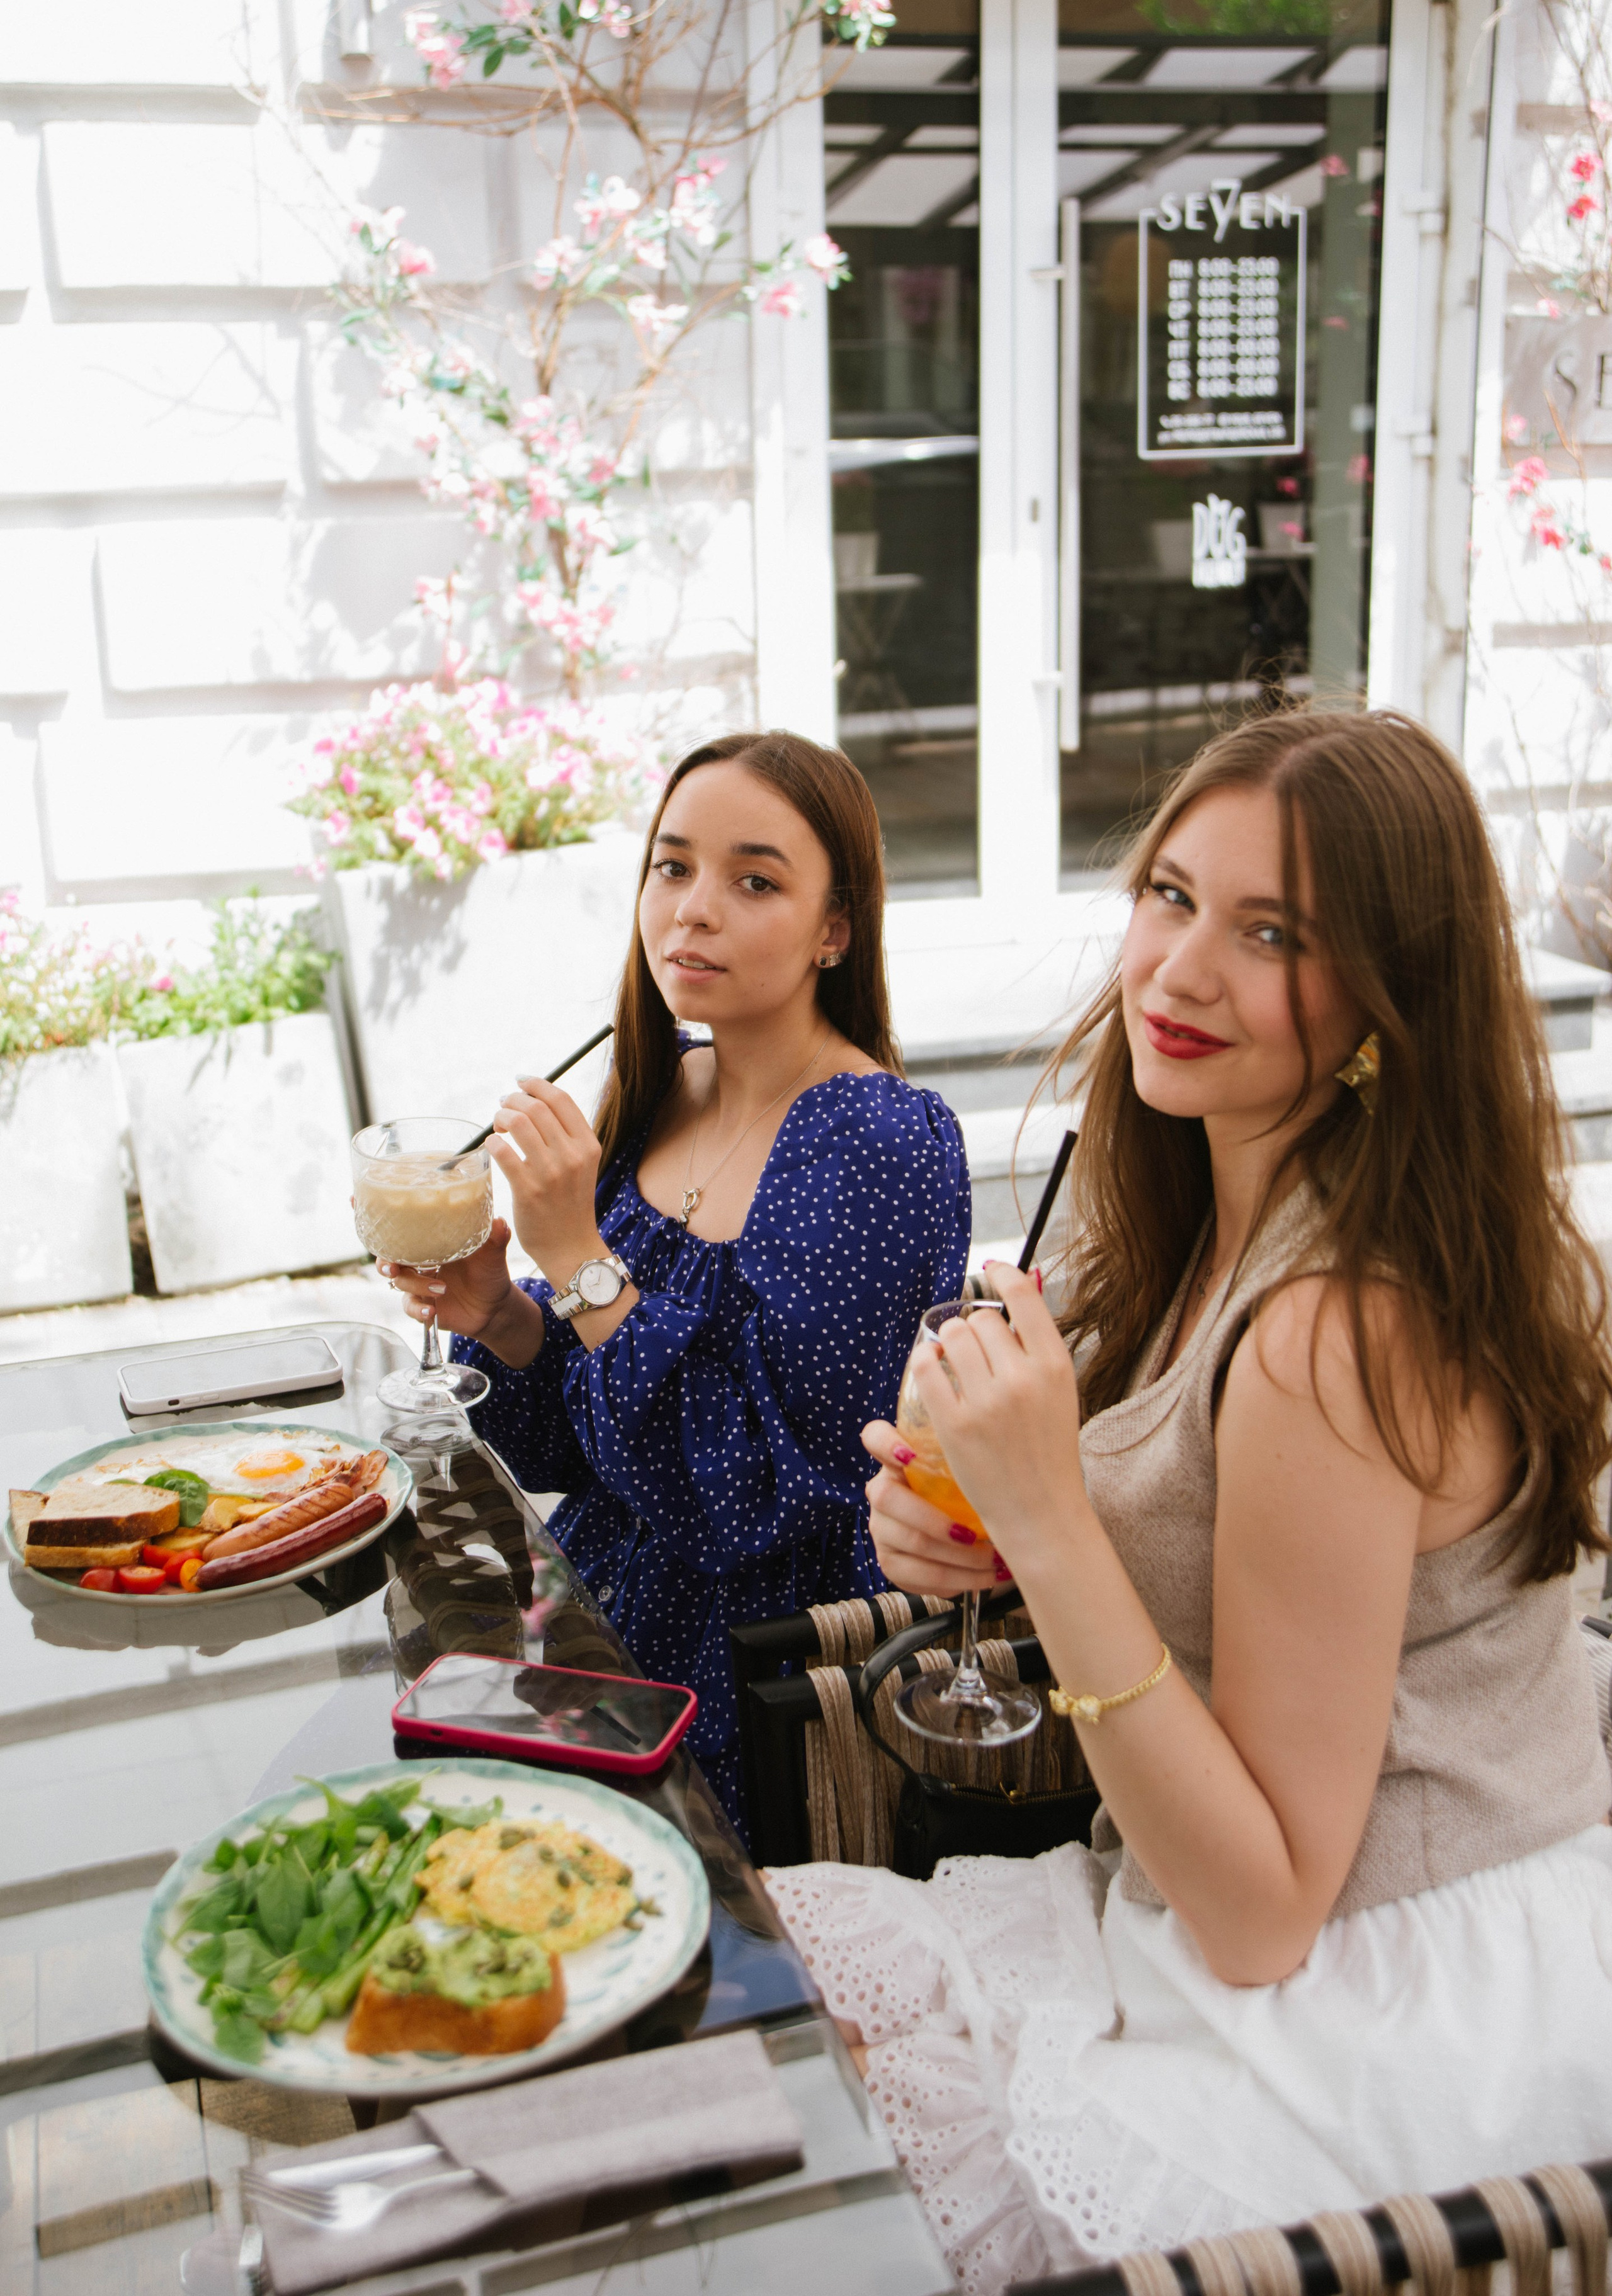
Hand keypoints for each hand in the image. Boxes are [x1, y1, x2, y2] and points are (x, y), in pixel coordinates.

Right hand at [381, 1219, 514, 1339]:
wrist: (495, 1307)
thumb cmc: (490, 1274)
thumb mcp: (493, 1255)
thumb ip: (496, 1238)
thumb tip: (499, 1221)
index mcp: (433, 1246)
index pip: (405, 1237)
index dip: (392, 1237)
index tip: (390, 1237)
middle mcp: (421, 1265)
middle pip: (391, 1260)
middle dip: (386, 1264)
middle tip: (393, 1268)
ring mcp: (420, 1286)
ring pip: (402, 1283)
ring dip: (417, 1286)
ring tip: (443, 1288)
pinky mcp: (424, 1306)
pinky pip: (411, 1308)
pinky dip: (418, 1311)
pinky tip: (431, 1312)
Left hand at [489, 1078, 603, 1280]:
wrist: (571, 1248)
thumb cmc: (570, 1204)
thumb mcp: (582, 1166)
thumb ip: (567, 1138)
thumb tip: (537, 1104)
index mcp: (588, 1145)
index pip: (561, 1099)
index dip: (537, 1084)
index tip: (521, 1081)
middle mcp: (573, 1155)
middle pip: (536, 1107)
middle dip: (513, 1100)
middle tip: (503, 1105)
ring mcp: (551, 1172)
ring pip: (517, 1123)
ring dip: (500, 1117)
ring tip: (497, 1125)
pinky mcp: (528, 1189)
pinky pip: (502, 1151)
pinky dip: (492, 1142)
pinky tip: (492, 1146)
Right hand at [860, 1420, 1001, 1595]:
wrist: (968, 1542)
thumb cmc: (973, 1497)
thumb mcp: (970, 1475)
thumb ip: (974, 1460)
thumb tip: (1010, 1445)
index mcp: (900, 1460)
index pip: (875, 1437)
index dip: (885, 1443)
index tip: (910, 1455)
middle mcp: (883, 1491)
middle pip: (887, 1498)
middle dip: (935, 1520)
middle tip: (973, 1534)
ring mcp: (882, 1528)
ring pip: (910, 1541)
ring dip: (957, 1557)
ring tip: (992, 1561)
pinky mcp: (890, 1561)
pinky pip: (915, 1574)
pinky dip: (956, 1580)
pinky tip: (983, 1577)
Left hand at [908, 1265, 1083, 1580]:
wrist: (1041, 1513)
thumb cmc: (1049, 1451)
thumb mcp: (1060, 1393)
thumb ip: (1038, 1347)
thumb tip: (1019, 1284)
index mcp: (1055, 1366)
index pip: (1024, 1297)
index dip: (1003, 1275)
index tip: (990, 1270)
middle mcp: (1023, 1378)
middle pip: (980, 1321)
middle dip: (973, 1330)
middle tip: (975, 1354)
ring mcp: (987, 1401)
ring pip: (951, 1337)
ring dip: (947, 1344)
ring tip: (952, 1362)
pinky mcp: (954, 1423)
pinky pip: (927, 1368)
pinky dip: (924, 1362)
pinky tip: (931, 1368)